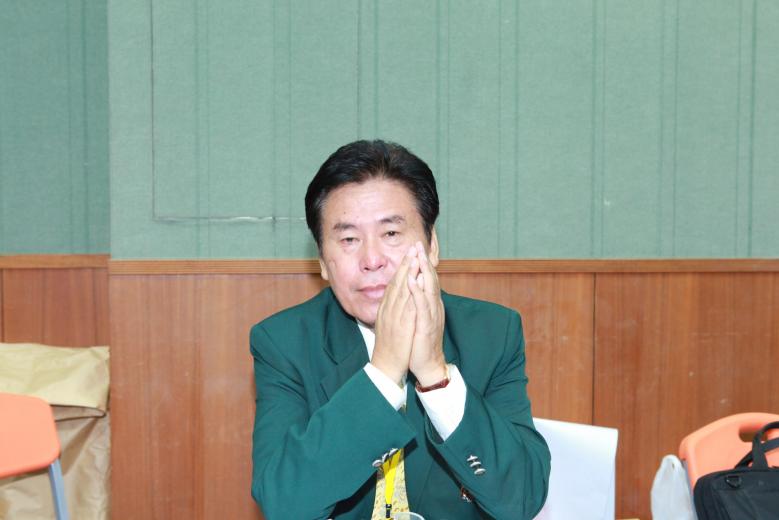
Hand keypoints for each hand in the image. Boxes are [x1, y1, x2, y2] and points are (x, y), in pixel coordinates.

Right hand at [371, 246, 419, 385]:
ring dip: (409, 273)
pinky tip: (417, 281)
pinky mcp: (401, 325)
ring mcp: (394, 317)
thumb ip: (392, 311)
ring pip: (402, 290)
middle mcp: (388, 310)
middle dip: (406, 264)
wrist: (386, 366)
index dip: (401, 268)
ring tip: (416, 258)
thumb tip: (397, 299)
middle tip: (413, 248)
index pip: (394, 284)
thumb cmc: (389, 347)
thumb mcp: (388, 324)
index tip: (409, 255)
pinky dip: (412, 291)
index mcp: (385, 309)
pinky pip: (408, 305)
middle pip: (397, 282)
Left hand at [408, 241, 446, 386]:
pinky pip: (422, 306)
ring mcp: (432, 315)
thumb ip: (418, 303)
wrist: (427, 364)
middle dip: (424, 261)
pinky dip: (418, 291)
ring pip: (429, 289)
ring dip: (423, 271)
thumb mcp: (418, 318)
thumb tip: (413, 288)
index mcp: (430, 305)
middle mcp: (433, 307)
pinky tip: (413, 280)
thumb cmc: (420, 341)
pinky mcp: (427, 325)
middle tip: (418, 244)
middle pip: (430, 279)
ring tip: (418, 256)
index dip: (422, 263)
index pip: (427, 279)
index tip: (416, 248)